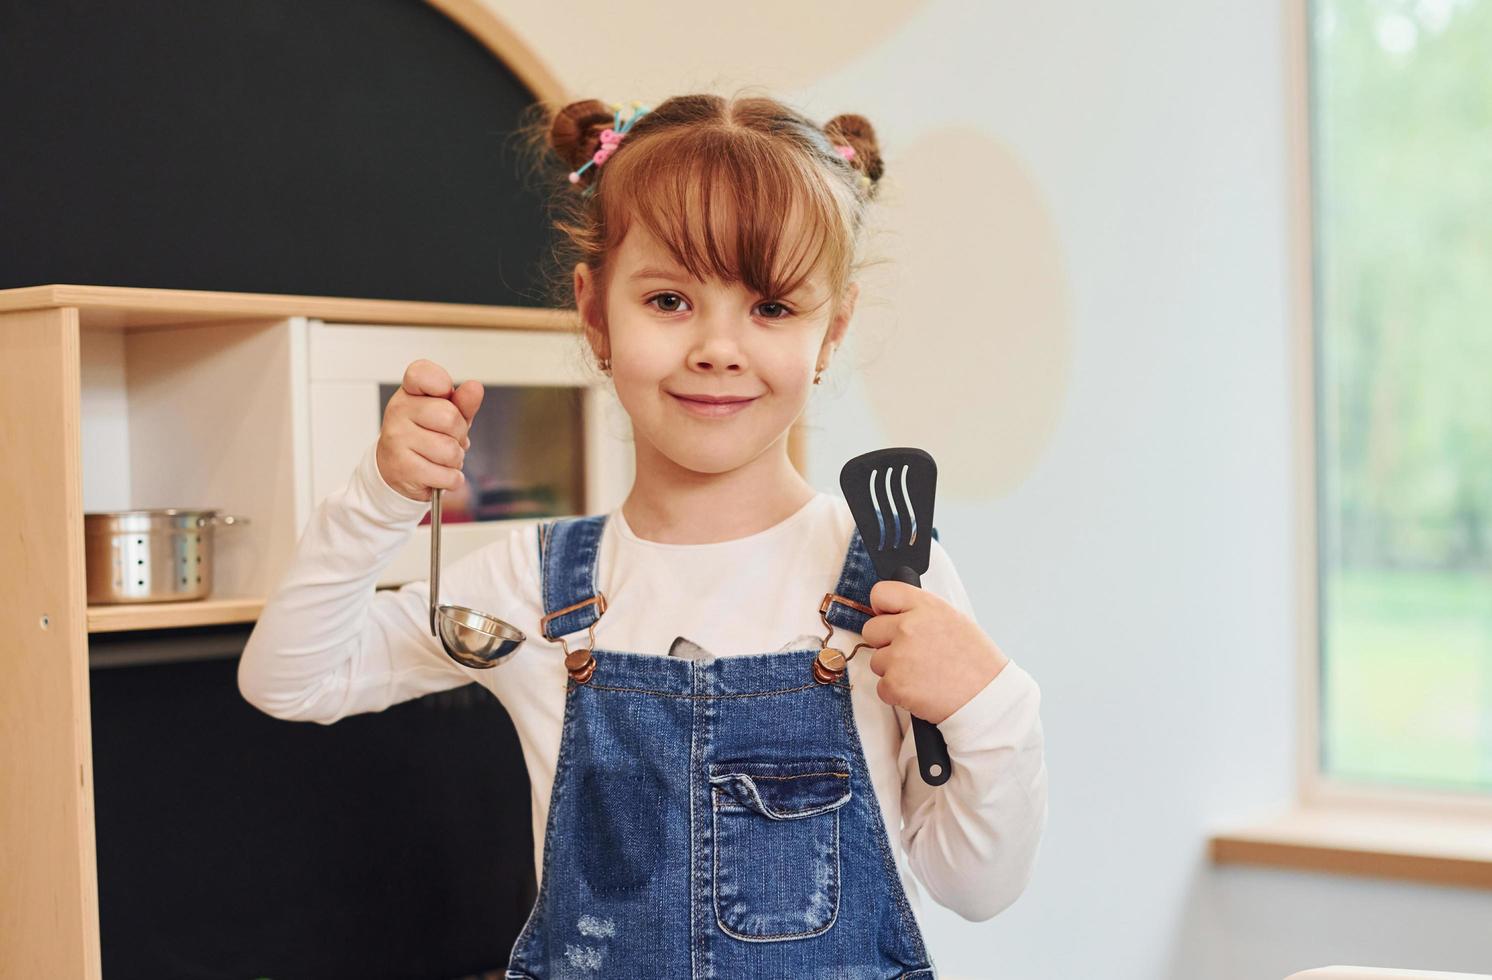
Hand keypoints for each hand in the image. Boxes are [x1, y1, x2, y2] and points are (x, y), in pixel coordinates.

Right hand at [375, 359, 484, 501]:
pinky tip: (438, 473)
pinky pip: (447, 475)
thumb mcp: (446, 415)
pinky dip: (451, 479)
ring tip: (440, 457)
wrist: (397, 469)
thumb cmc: (425, 436)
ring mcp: (397, 439)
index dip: (441, 384)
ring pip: (450, 450)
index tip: (443, 393)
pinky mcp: (402, 468)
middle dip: (459, 434)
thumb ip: (463, 402)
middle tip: (446, 438)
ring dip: (455, 459)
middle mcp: (398, 411)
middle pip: (450, 418)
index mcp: (409, 392)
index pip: (422, 373)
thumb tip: (475, 387)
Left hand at [860, 580, 1009, 724]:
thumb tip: (897, 613)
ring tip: (922, 675)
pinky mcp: (895, 684)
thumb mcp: (954, 621)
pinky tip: (920, 690)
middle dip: (886, 643)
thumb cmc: (976, 663)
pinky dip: (897, 693)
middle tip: (911, 654)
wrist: (987, 698)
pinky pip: (881, 687)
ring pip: (876, 661)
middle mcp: (909, 627)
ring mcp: (899, 656)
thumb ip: (922, 613)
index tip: (888, 617)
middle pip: (871, 629)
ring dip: (893, 670)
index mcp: (925, 607)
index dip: (882, 608)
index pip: (882, 593)